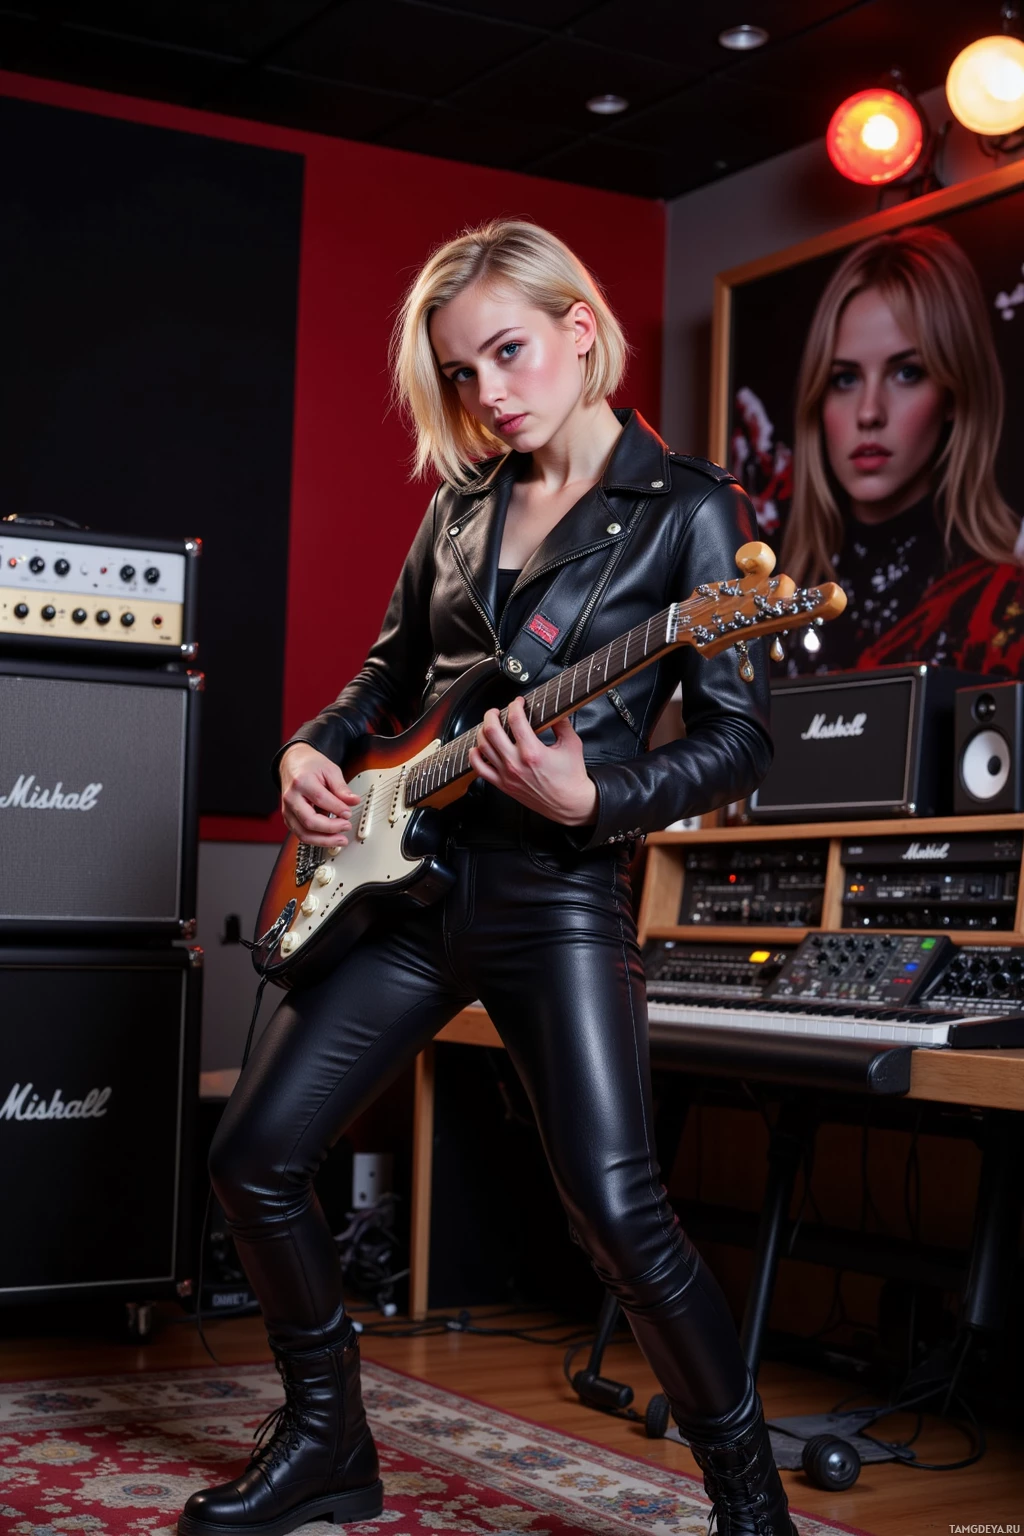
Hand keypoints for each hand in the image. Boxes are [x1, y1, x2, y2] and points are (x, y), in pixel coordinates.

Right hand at [279, 743, 359, 846]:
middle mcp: (291, 798)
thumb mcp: (330, 770)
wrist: (293, 764)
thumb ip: (341, 788)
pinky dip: (317, 839)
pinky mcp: (289, 819)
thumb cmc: (310, 766)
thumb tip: (354, 801)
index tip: (349, 813)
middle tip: (346, 826)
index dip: (337, 809)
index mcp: (301, 782)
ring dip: (324, 840)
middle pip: (309, 821)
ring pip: (303, 834)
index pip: (320, 799)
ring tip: (340, 839)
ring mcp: (288, 810)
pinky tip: (330, 838)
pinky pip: (301, 834)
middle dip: (331, 828)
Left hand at [467, 696, 597, 825]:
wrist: (569, 803)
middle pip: (491, 730)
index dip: (515, 705)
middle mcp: (516, 763)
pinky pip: (479, 768)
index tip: (518, 703)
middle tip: (497, 711)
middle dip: (492, 715)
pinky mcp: (503, 785)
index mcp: (533, 752)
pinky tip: (478, 748)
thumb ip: (561, 724)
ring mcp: (507, 775)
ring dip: (483, 731)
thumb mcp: (572, 745)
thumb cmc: (571, 777)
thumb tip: (554, 710)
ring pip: (482, 746)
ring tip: (488, 726)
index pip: (515, 720)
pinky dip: (474, 755)